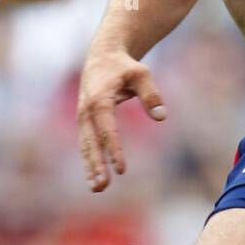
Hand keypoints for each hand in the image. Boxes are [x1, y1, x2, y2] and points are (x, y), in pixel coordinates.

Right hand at [76, 47, 166, 190]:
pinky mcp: (84, 121)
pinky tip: (95, 177)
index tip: (122, 170)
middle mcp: (87, 110)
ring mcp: (83, 116)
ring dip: (91, 167)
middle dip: (96, 165)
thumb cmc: (124, 66)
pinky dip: (90, 160)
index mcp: (99, 99)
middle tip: (103, 186)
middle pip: (91, 142)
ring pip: (86, 146)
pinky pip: (86, 143)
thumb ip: (151, 94)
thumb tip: (161, 116)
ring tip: (98, 188)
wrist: (102, 56)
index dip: (114, 150)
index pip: (108, 129)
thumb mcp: (141, 73)